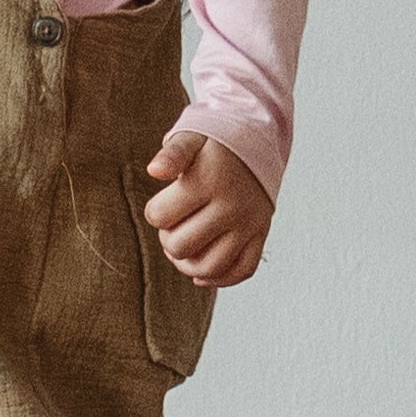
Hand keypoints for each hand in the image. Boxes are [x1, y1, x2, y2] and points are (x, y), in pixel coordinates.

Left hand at [141, 132, 274, 288]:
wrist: (256, 142)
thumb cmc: (214, 144)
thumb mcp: (191, 138)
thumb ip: (171, 154)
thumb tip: (154, 170)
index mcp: (210, 180)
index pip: (160, 217)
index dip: (155, 212)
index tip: (165, 202)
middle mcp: (232, 206)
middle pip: (180, 247)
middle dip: (168, 238)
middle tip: (174, 223)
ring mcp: (249, 224)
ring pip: (209, 267)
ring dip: (187, 264)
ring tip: (184, 246)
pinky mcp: (261, 234)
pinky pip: (242, 271)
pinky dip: (219, 278)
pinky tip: (201, 272)